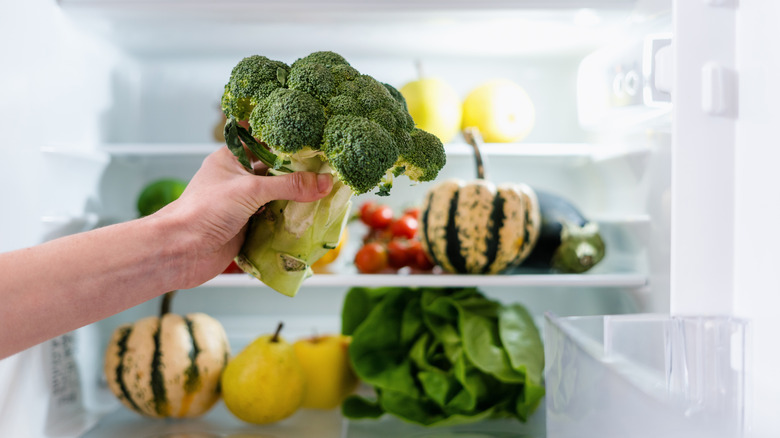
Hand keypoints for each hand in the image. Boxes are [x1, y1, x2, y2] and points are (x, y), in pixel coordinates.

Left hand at [158, 146, 332, 287]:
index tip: (313, 133)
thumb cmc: (204, 210)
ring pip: (277, 194)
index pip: (261, 137)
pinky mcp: (248, 226)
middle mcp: (238, 178)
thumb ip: (290, 186)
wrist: (180, 252)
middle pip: (274, 168)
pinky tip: (312, 217)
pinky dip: (291, 219)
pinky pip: (275, 218)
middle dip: (298, 169)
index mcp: (231, 157)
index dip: (284, 135)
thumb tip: (326, 182)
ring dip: (297, 196)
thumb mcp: (250, 190)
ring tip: (327, 190)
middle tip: (328, 166)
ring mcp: (243, 203)